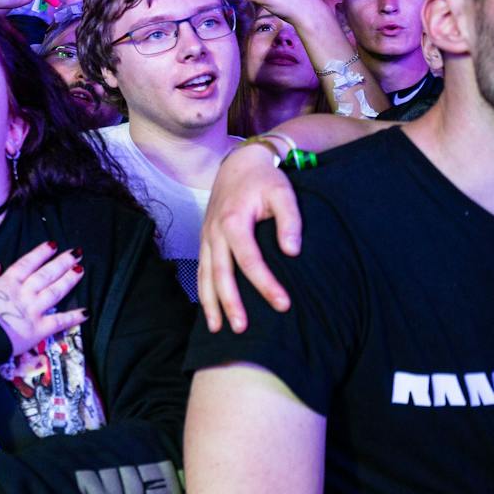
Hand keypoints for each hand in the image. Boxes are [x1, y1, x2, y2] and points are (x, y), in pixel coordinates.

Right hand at [0, 241, 85, 357]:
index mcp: (7, 282)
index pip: (27, 263)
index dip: (41, 253)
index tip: (52, 244)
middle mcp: (23, 293)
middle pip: (46, 274)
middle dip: (61, 262)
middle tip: (76, 253)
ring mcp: (32, 310)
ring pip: (55, 291)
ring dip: (69, 280)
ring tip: (81, 270)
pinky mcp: (38, 329)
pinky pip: (59, 322)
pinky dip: (73, 317)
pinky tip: (86, 312)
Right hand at [198, 141, 298, 333]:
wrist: (238, 165)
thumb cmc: (264, 180)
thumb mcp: (283, 193)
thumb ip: (290, 221)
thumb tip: (292, 253)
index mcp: (233, 220)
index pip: (249, 259)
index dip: (265, 284)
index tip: (283, 304)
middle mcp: (214, 232)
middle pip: (220, 274)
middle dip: (230, 303)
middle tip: (243, 328)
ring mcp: (206, 237)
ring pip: (204, 275)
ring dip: (210, 303)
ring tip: (218, 328)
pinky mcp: (205, 240)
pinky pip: (201, 270)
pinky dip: (203, 291)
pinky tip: (210, 310)